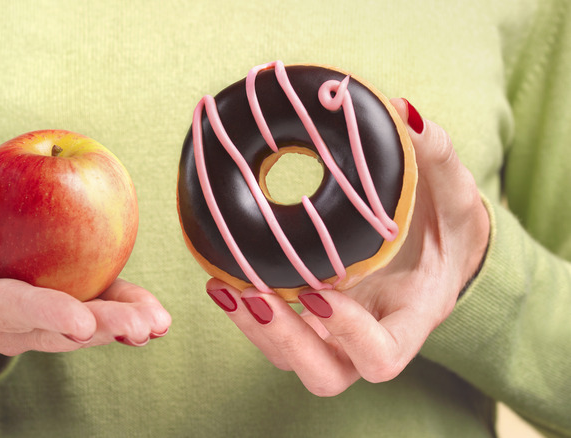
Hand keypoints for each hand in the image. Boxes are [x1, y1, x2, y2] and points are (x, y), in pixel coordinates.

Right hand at [0, 203, 170, 363]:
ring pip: (86, 325)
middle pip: (59, 327)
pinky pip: (99, 304)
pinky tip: (157, 314)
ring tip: (157, 324)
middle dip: (101, 328)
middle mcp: (12, 324)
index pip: (11, 310)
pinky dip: (127, 307)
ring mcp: (43, 317)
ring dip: (123, 325)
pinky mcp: (67, 298)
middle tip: (139, 328)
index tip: (79, 320)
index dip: (45, 313)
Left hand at [206, 98, 489, 395]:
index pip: (383, 356)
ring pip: (289, 358)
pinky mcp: (311, 319)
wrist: (437, 246)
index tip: (321, 290)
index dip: (350, 336)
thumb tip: (402, 110)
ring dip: (254, 329)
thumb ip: (435, 154)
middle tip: (255, 295)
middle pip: (325, 373)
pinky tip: (219, 277)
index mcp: (411, 316)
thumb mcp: (455, 189)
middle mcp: (370, 334)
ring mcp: (336, 333)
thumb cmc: (448, 222)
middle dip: (285, 340)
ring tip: (223, 286)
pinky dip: (246, 311)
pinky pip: (274, 331)